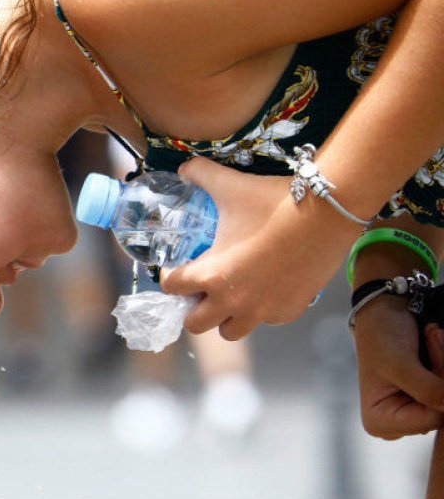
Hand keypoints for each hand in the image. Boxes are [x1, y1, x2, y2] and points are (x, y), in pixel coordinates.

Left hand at [161, 157, 358, 339]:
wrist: (328, 213)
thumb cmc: (273, 202)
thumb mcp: (231, 186)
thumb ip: (201, 175)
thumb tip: (183, 167)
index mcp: (210, 275)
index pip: (171, 288)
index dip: (170, 276)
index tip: (177, 267)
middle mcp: (232, 301)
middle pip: (195, 324)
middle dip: (194, 308)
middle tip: (202, 288)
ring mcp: (262, 311)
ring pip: (231, 331)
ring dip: (226, 317)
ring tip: (231, 295)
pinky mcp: (288, 311)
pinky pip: (266, 321)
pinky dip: (261, 310)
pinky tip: (266, 288)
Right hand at [353, 299, 443, 439]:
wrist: (382, 314)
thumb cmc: (382, 336)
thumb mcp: (401, 364)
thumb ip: (429, 391)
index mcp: (380, 422)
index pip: (432, 419)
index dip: (443, 389)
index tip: (437, 351)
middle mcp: (395, 425)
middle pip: (441, 411)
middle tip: (435, 337)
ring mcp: (410, 415)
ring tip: (433, 337)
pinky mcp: (423, 402)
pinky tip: (435, 345)